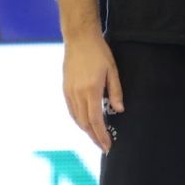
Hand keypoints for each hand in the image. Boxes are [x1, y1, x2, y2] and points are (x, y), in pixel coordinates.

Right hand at [63, 33, 122, 153]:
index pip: (95, 120)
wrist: (79, 38)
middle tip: (104, 146)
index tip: (107, 146)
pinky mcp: (65, 89)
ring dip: (86, 130)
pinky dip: (78, 120)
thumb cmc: (99, 52)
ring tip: (96, 137)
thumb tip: (119, 111)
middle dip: (94, 137)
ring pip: (77, 118)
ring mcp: (69, 92)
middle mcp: (77, 94)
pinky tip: (85, 123)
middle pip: (85, 123)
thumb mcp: (112, 70)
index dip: (101, 135)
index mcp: (91, 90)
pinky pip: (71, 110)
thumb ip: (116, 92)